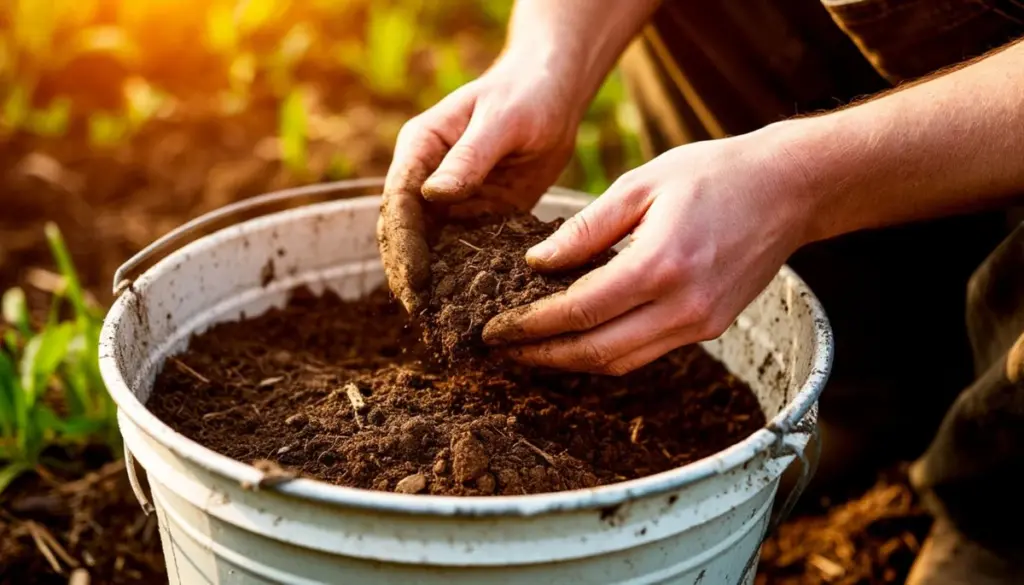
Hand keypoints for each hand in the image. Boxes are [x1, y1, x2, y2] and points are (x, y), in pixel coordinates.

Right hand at [378, 57, 582, 313]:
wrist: (555, 94)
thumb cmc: (527, 94)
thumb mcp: (502, 121)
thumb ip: (470, 158)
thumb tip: (434, 197)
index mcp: (420, 149)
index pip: (400, 203)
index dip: (404, 244)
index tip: (413, 281)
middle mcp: (426, 178)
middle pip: (407, 233)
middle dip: (411, 274)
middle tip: (424, 315)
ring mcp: (450, 200)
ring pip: (433, 249)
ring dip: (435, 283)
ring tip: (443, 323)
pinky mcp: (477, 216)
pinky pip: (466, 251)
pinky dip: (466, 278)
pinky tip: (477, 306)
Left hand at [481, 131, 814, 374]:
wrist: (789, 189)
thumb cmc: (713, 174)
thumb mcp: (641, 184)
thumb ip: (585, 229)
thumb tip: (535, 263)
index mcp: (659, 265)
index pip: (578, 310)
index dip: (530, 326)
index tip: (494, 329)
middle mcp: (682, 306)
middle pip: (595, 352)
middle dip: (541, 356)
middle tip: (501, 350)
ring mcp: (700, 324)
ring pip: (621, 362)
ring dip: (571, 362)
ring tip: (531, 350)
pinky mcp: (710, 328)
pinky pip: (646, 353)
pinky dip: (607, 352)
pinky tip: (579, 338)